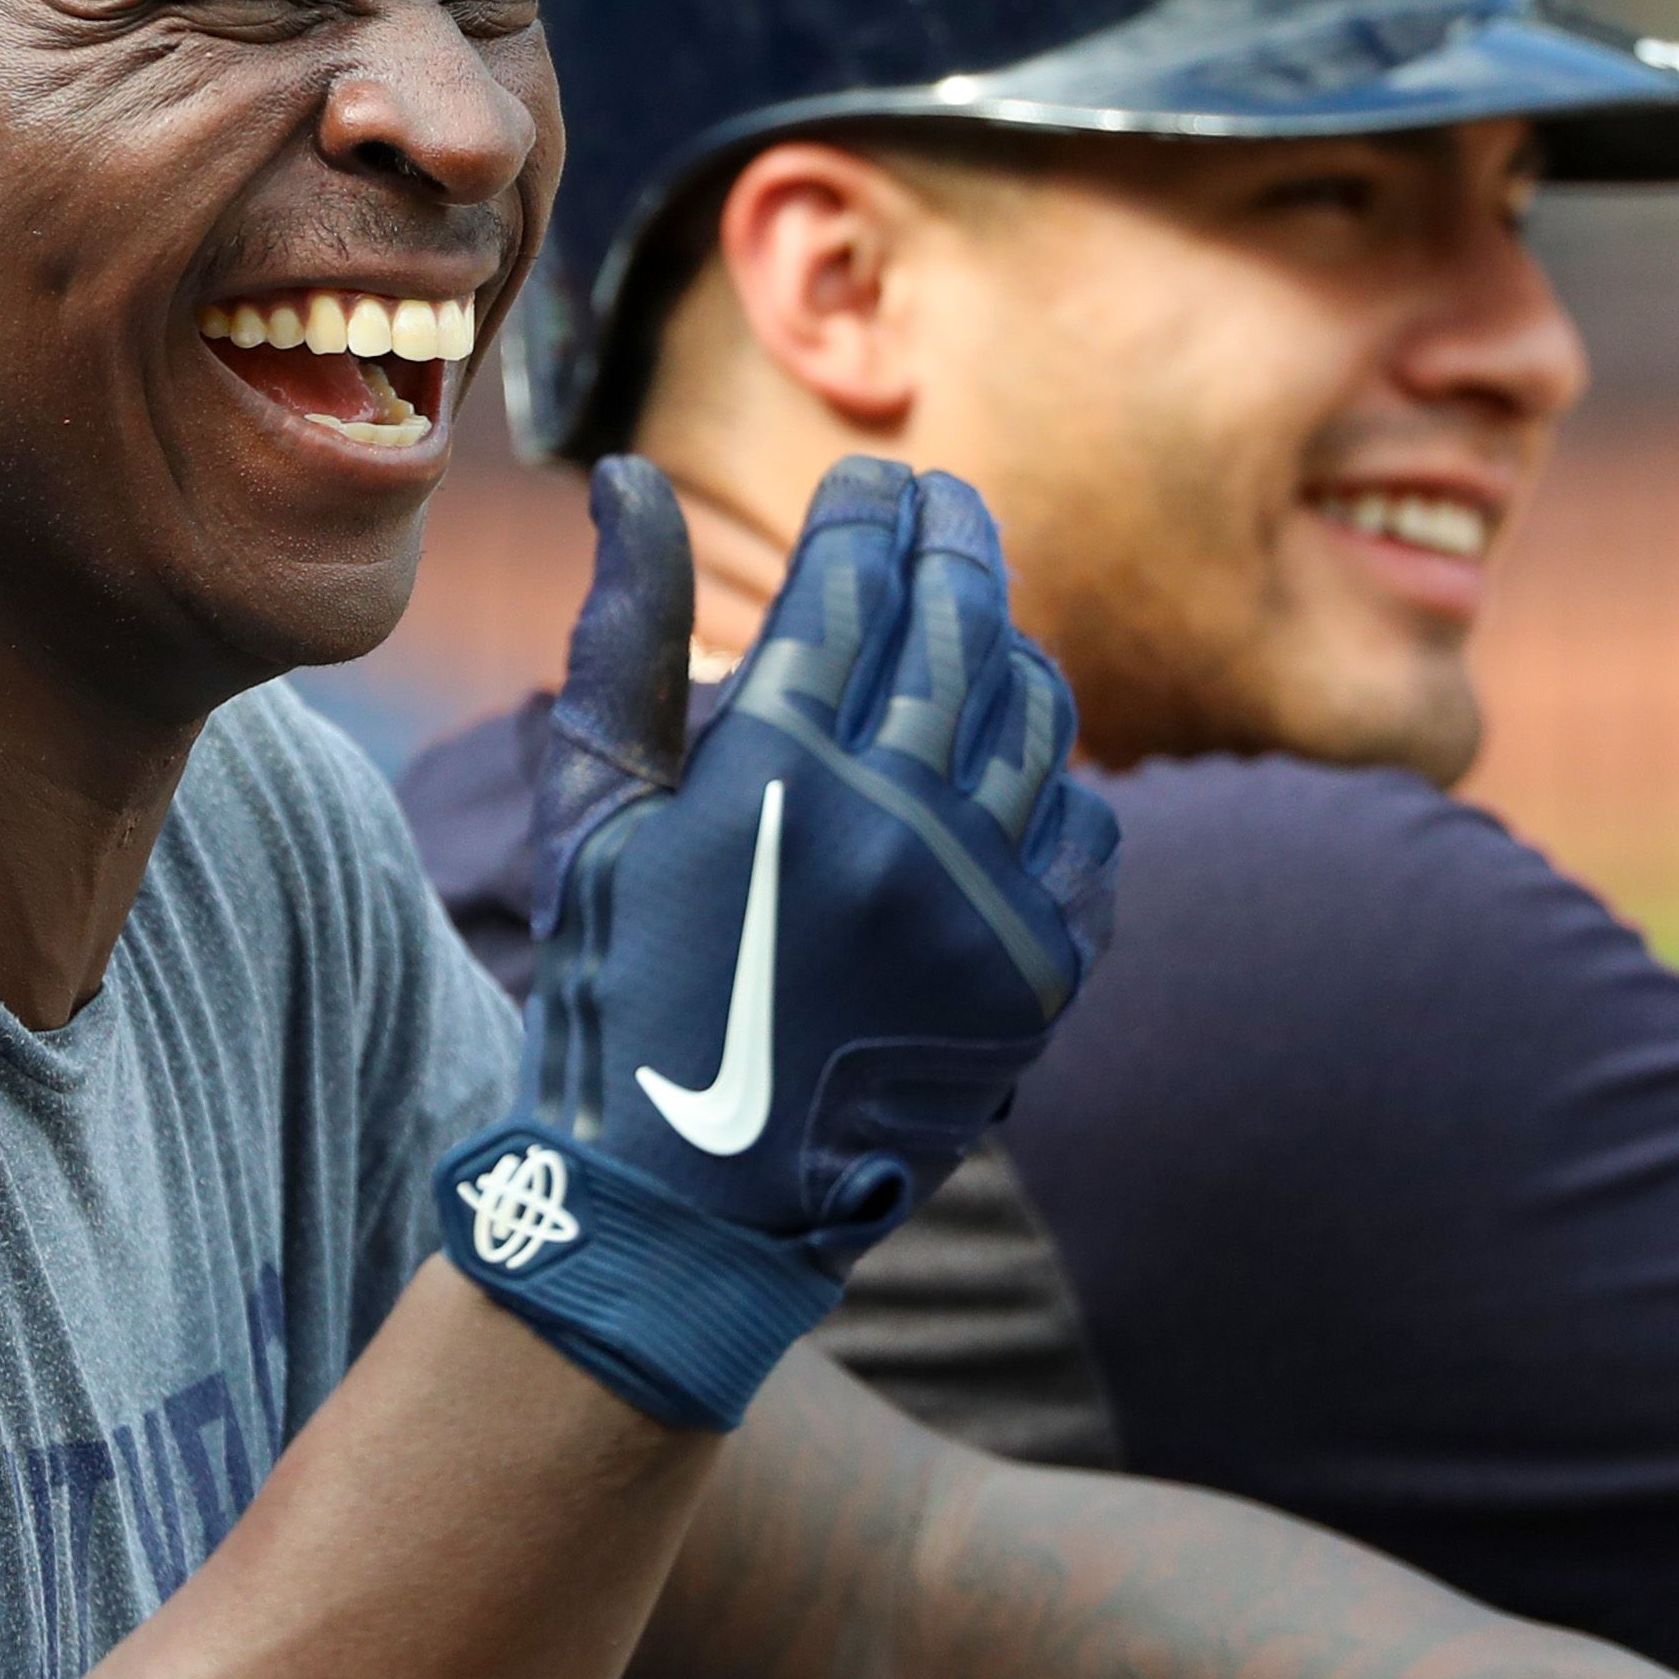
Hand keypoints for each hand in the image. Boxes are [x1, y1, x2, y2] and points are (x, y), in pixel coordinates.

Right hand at [439, 455, 1116, 1427]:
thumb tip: (633, 477)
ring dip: (1010, 647)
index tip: (871, 484)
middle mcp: (891, 824)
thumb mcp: (594, 810)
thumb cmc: (620, 984)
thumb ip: (624, 635)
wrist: (684, 1200)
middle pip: (960, 624)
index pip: (852, 582)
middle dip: (953, 541)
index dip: (868, 510)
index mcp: (772, 773)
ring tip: (978, 624)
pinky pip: (1084, 829)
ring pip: (1035, 716)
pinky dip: (1056, 778)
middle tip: (942, 506)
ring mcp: (976, 903)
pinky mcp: (1035, 976)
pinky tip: (1016, 762)